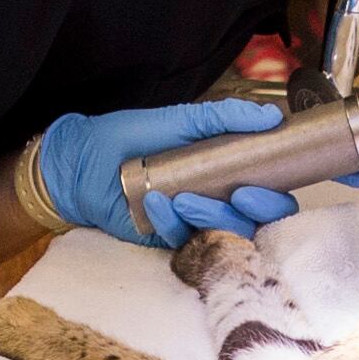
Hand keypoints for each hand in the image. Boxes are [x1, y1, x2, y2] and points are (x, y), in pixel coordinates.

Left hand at [35, 99, 296, 249]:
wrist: (84, 158)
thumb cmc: (132, 136)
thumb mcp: (181, 119)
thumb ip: (225, 118)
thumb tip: (271, 116)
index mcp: (228, 173)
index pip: (269, 196)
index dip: (274, 200)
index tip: (256, 188)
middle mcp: (217, 201)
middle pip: (255, 223)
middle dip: (250, 212)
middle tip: (237, 195)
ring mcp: (193, 223)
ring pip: (223, 236)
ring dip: (209, 216)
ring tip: (182, 196)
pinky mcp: (168, 239)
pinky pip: (183, 242)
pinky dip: (171, 224)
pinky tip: (154, 203)